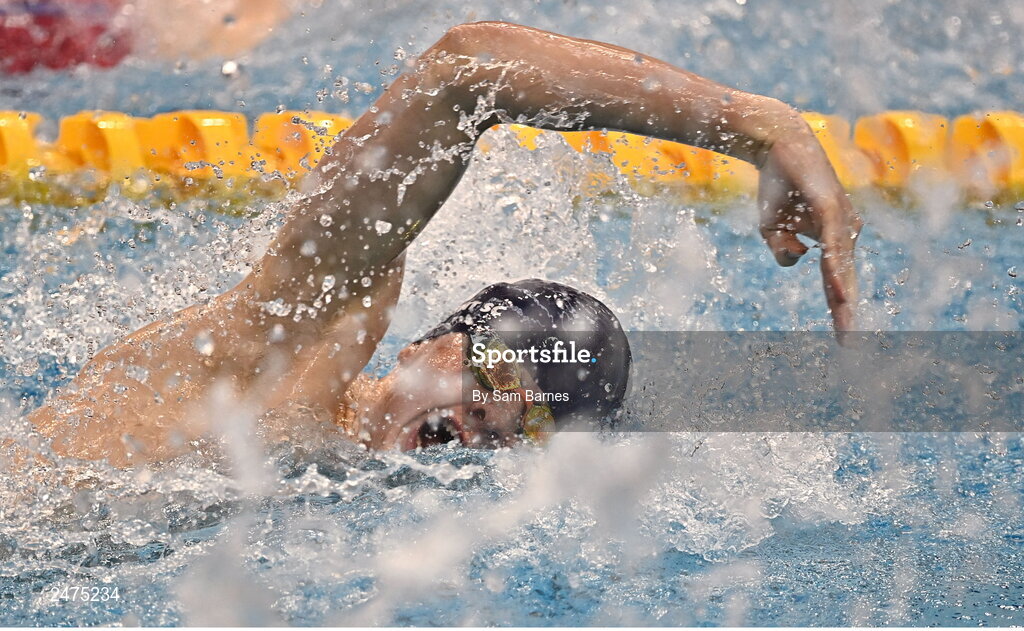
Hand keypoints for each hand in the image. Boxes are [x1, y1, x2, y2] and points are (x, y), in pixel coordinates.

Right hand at [757, 135, 862, 331]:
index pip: (837, 281)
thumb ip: (783, 249)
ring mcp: (840, 219)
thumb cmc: (779, 185)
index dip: (839, 309)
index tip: (845, 341)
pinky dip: (836, 268)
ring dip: (841, 296)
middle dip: (845, 313)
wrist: (775, 145)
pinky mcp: (830, 207)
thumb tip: (798, 258)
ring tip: (845, 324)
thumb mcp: (772, 228)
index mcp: (833, 239)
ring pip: (841, 266)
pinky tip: (839, 287)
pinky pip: (834, 244)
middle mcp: (844, 231)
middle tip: (849, 345)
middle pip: (845, 279)